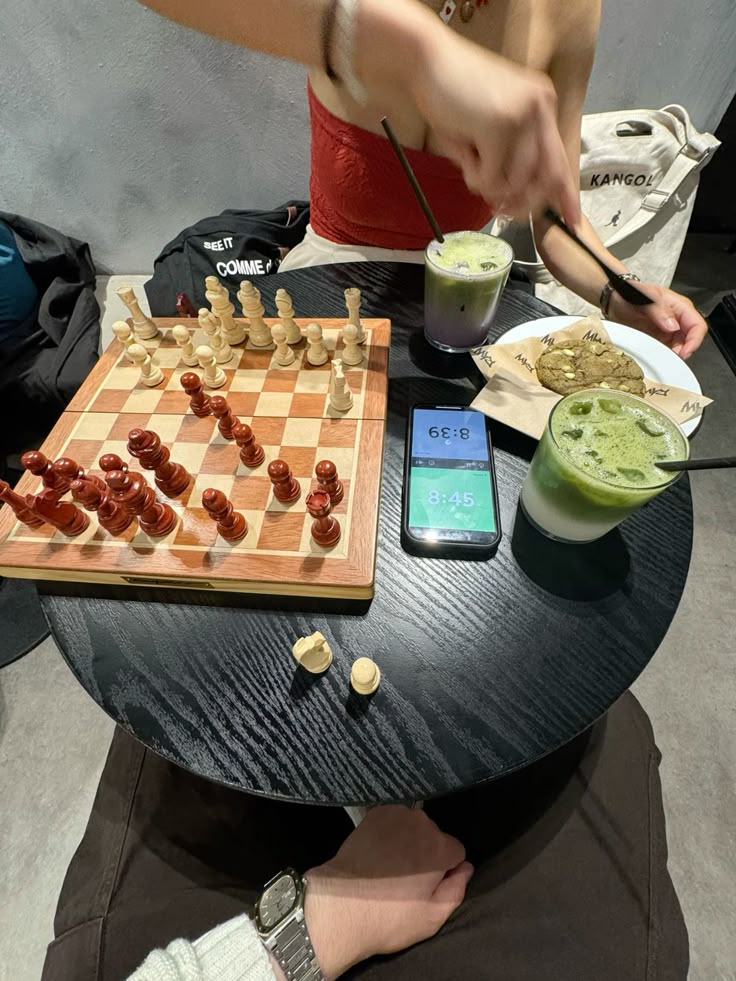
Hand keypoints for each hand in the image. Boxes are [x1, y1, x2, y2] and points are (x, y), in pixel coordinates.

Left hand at [303, 805, 472, 978]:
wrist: (340, 907)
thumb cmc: (388, 917)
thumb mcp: (432, 917)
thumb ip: (457, 889)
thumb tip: (465, 868)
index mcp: (440, 847)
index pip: (457, 851)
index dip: (446, 869)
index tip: (429, 884)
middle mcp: (420, 823)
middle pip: (435, 836)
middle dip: (427, 853)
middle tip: (407, 879)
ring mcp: (395, 815)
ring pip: (414, 826)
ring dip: (409, 840)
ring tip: (390, 867)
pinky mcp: (374, 814)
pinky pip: (393, 820)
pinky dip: (390, 832)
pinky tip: (378, 853)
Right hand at [410, 32, 579, 226]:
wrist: (425, 60)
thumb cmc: (450, 95)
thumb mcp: (488, 127)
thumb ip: (507, 156)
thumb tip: (511, 198)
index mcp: (541, 105)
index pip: (559, 159)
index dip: (566, 194)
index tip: (572, 220)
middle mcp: (540, 108)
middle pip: (546, 177)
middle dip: (523, 203)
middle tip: (499, 209)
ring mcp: (523, 116)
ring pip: (517, 182)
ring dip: (489, 185)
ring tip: (470, 161)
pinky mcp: (500, 127)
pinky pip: (492, 178)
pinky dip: (473, 176)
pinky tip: (463, 151)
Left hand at [608, 283, 707, 359]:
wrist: (614, 300)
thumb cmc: (630, 293)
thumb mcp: (644, 298)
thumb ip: (659, 311)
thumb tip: (673, 326)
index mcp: (680, 306)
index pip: (698, 325)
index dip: (694, 341)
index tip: (683, 352)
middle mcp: (678, 319)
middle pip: (691, 339)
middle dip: (683, 351)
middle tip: (669, 358)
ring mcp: (669, 330)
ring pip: (680, 347)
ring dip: (672, 355)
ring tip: (660, 358)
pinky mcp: (659, 339)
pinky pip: (667, 350)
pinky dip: (663, 356)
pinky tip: (655, 357)